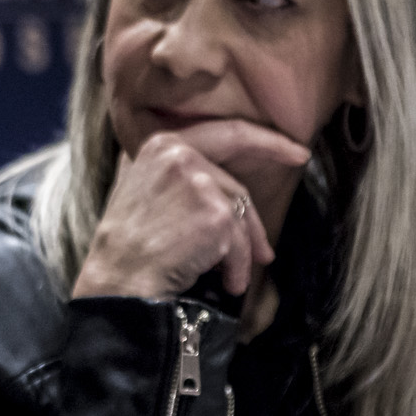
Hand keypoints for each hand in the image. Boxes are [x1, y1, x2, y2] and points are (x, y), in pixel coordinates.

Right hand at [71, 121, 312, 298]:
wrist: (118, 280)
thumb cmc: (127, 246)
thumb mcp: (143, 190)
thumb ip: (178, 172)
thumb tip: (228, 188)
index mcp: (161, 144)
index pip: (228, 133)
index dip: (268, 141)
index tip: (297, 152)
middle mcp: (180, 155)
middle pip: (237, 186)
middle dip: (256, 223)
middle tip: (269, 252)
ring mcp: (199, 182)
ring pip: (240, 217)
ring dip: (241, 253)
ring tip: (231, 277)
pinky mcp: (215, 214)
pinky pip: (240, 243)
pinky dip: (237, 268)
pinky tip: (226, 282)